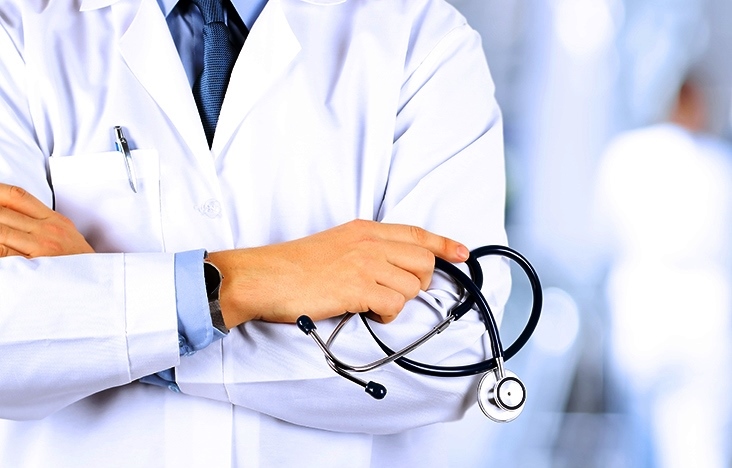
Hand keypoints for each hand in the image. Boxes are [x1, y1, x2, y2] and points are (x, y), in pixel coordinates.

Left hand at [0, 183, 93, 257]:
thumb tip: (14, 212)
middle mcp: (47, 230)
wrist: (98, 283)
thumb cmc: (80, 261)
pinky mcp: (34, 266)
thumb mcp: (65, 233)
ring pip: (0, 230)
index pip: (19, 196)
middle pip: (3, 212)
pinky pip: (3, 253)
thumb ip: (41, 221)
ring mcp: (40, 248)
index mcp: (54, 220)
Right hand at [207, 219, 468, 327]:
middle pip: (424, 262)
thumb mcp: (334, 245)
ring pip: (412, 287)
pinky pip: (395, 305)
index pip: (416, 233)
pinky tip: (367, 313)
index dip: (444, 244)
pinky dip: (386, 316)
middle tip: (393, 293)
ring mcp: (365, 263)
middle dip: (418, 283)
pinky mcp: (358, 287)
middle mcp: (370, 242)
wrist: (262, 277)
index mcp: (364, 230)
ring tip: (371, 304)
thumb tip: (392, 269)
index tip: (462, 253)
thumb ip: (365, 250)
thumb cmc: (292, 267)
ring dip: (397, 302)